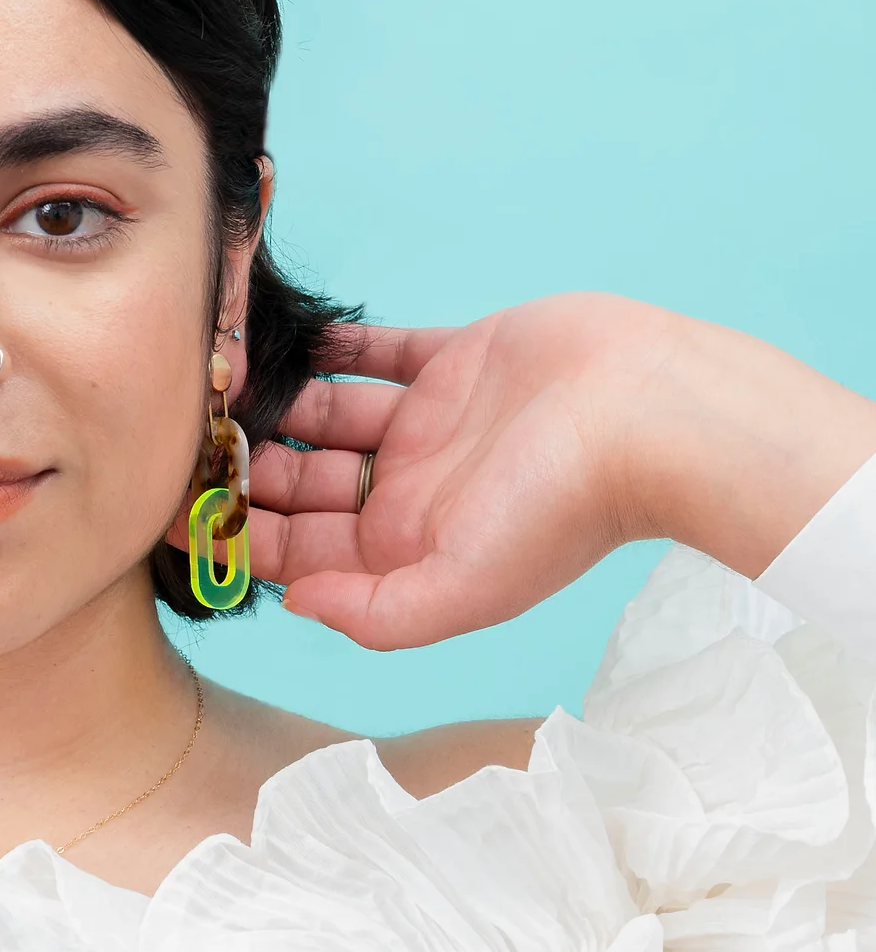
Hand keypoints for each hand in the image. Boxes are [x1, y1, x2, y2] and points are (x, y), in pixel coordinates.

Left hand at [167, 292, 676, 648]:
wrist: (645, 415)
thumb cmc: (564, 509)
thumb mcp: (463, 588)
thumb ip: (375, 612)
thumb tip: (293, 603)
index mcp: (406, 551)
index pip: (296, 549)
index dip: (233, 532)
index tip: (167, 509)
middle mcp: (411, 491)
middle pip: (303, 482)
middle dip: (243, 464)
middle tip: (177, 433)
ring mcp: (433, 423)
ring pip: (329, 414)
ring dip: (276, 402)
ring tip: (213, 378)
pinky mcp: (456, 361)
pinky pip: (377, 352)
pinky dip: (334, 348)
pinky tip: (283, 339)